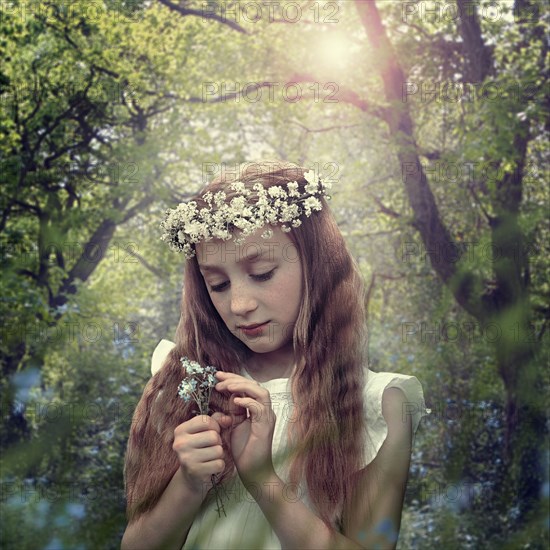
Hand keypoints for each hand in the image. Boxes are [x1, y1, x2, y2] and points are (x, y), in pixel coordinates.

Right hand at [172, 413, 231, 492]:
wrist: (191, 477)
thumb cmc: (200, 448)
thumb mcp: (204, 431)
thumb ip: (216, 420)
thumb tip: (229, 419)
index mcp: (181, 430)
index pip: (206, 421)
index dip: (214, 426)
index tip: (212, 432)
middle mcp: (180, 444)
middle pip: (213, 436)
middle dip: (218, 441)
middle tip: (211, 447)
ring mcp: (186, 458)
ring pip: (218, 450)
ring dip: (219, 454)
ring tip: (211, 457)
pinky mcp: (195, 471)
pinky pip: (219, 464)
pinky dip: (219, 466)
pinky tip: (211, 467)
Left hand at [215, 371, 276, 486]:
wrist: (253, 472)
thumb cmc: (243, 452)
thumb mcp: (233, 427)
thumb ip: (232, 412)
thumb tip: (228, 398)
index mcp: (256, 410)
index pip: (247, 387)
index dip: (233, 380)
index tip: (217, 377)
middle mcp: (264, 410)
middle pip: (254, 385)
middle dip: (235, 379)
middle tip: (219, 378)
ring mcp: (267, 417)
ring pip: (260, 392)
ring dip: (242, 386)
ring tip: (226, 386)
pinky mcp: (266, 426)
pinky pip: (259, 407)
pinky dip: (247, 401)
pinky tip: (234, 401)